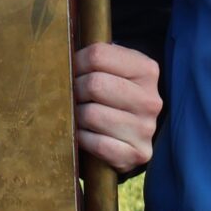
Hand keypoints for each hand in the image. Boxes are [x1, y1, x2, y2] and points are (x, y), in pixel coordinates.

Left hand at [74, 42, 161, 174]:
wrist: (129, 137)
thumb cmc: (112, 97)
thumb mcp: (112, 70)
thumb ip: (94, 60)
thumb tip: (59, 56)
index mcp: (146, 70)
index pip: (97, 55)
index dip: (76, 62)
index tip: (73, 71)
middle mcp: (150, 99)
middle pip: (94, 84)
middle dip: (75, 90)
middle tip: (74, 96)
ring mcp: (146, 129)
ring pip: (91, 115)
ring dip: (77, 116)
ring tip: (80, 115)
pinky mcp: (137, 154)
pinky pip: (97, 144)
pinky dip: (83, 139)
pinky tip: (85, 134)